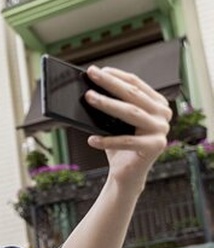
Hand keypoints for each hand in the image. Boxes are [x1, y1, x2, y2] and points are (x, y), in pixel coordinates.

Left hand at [83, 65, 170, 191]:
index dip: (117, 75)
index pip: (136, 84)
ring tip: (89, 97)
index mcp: (157, 104)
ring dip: (107, 104)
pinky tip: (91, 139)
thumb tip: (89, 90)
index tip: (98, 69)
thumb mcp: (114, 123)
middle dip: (110, 83)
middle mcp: (163, 114)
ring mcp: (161, 130)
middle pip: (133, 95)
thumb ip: (110, 107)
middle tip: (92, 75)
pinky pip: (127, 141)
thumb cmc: (119, 146)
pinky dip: (107, 140)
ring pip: (131, 113)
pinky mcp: (156, 147)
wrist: (127, 174)